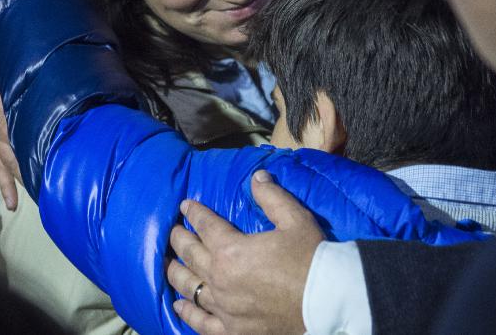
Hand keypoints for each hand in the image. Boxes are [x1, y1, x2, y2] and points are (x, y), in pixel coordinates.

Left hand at [167, 169, 324, 334]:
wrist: (326, 301)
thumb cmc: (310, 257)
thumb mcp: (293, 218)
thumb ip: (271, 196)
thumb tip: (257, 177)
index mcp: (232, 250)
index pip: (205, 225)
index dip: (194, 212)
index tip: (185, 205)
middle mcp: (221, 278)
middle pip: (190, 255)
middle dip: (180, 239)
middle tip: (174, 230)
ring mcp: (224, 307)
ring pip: (189, 287)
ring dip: (176, 272)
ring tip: (169, 262)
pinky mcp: (232, 330)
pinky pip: (201, 321)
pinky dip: (187, 311)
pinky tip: (179, 304)